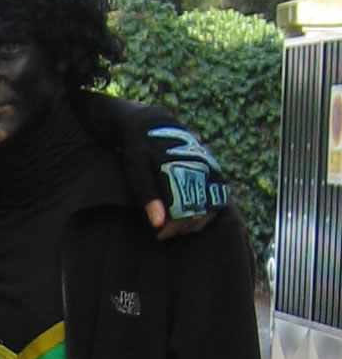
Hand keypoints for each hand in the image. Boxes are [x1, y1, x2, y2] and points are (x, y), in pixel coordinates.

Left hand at [139, 121, 229, 238]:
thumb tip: (158, 224)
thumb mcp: (136, 171)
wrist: (154, 124)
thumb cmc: (139, 151)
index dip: (173, 226)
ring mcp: (208, 166)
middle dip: (183, 226)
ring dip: (198, 221)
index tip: (160, 234)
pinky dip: (211, 209)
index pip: (181, 209)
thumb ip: (147, 196)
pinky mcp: (214, 166)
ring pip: (213, 204)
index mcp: (178, 169)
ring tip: (179, 226)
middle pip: (199, 210)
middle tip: (166, 233)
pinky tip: (194, 216)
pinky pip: (221, 193)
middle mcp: (197, 168)